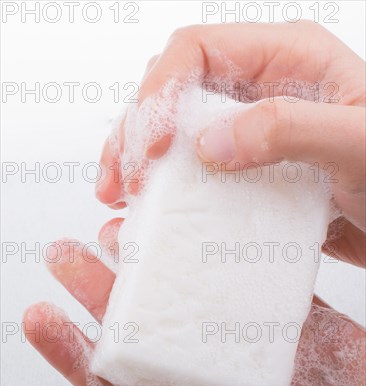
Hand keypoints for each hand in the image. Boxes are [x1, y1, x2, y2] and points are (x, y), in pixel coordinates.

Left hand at [24, 221, 364, 385]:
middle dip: (104, 293)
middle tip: (68, 254)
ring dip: (156, 270)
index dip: (76, 352)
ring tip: (121, 233)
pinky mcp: (297, 330)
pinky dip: (232, 260)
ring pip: (193, 303)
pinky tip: (204, 233)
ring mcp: (254, 353)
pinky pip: (257, 289)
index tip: (40, 314)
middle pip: (146, 334)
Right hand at [96, 21, 365, 266]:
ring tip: (122, 197)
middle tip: (122, 180)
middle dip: (137, 131)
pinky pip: (199, 175)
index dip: (160, 93)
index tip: (152, 149)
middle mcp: (262, 91)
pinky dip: (171, 192)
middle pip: (175, 92)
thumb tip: (211, 144)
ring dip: (143, 162)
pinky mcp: (251, 175)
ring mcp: (253, 136)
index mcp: (288, 60)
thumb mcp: (358, 142)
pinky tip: (155, 212)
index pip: (196, 51)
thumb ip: (289, 130)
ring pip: (179, 134)